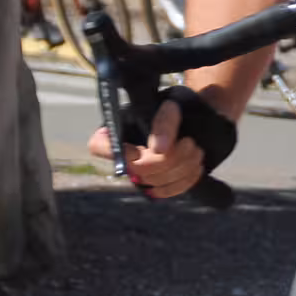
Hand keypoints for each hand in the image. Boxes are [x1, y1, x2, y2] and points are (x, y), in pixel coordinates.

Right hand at [86, 103, 208, 200]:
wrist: (195, 115)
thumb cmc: (179, 106)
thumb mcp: (172, 105)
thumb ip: (164, 122)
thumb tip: (160, 149)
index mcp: (118, 128)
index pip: (99, 145)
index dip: (115, 150)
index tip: (146, 146)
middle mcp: (123, 153)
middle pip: (138, 169)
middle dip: (169, 158)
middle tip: (189, 142)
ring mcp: (139, 172)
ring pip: (156, 182)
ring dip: (183, 166)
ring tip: (195, 148)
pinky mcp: (156, 184)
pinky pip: (168, 191)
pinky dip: (186, 178)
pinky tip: (195, 164)